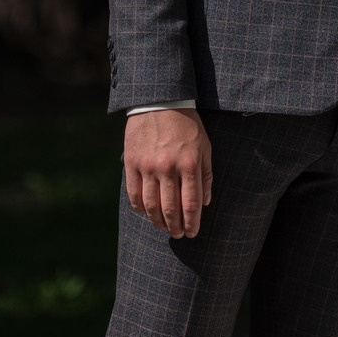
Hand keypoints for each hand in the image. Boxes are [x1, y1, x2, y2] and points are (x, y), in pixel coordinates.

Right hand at [124, 108, 212, 237]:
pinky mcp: (131, 162)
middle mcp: (168, 167)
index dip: (192, 223)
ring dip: (157, 221)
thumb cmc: (187, 124)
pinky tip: (146, 213)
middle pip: (170, 208)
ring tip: (163, 228)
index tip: (192, 234)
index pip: (191, 203)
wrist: (159, 101)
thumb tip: (205, 202)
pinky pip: (133, 193)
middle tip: (178, 235)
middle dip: (175, 227)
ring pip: (150, 205)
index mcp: (189, 163)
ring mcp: (147, 166)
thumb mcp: (205, 146)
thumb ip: (206, 174)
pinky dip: (139, 207)